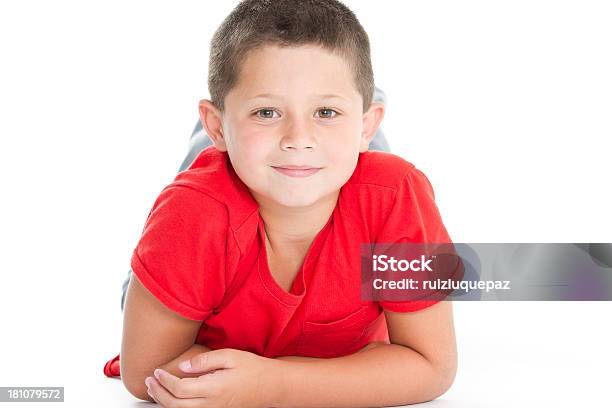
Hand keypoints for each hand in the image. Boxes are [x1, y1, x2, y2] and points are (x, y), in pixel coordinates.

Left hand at [145, 348, 281, 407]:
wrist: (272, 387)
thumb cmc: (254, 369)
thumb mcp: (231, 356)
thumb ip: (205, 360)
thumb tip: (184, 367)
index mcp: (214, 388)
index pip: (179, 389)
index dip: (164, 381)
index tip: (157, 371)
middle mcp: (211, 404)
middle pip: (175, 405)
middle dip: (158, 393)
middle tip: (149, 381)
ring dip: (164, 402)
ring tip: (154, 390)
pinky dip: (176, 407)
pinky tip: (172, 399)